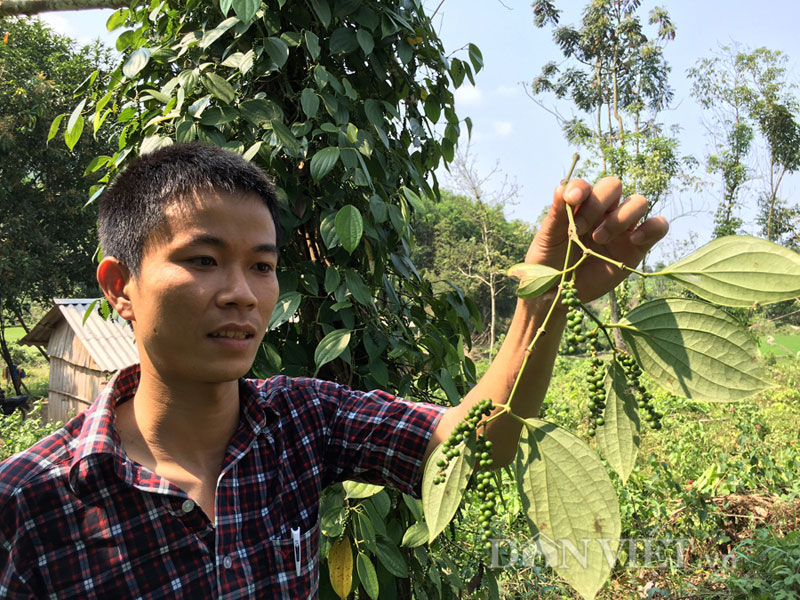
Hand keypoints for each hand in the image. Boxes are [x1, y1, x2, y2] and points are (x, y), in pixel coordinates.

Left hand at [524, 177, 668, 301]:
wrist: (558, 293)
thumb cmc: (549, 262)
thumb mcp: (547, 238)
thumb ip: (557, 214)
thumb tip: (562, 188)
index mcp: (579, 205)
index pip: (586, 185)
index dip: (581, 188)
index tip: (571, 200)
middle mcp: (603, 212)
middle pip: (613, 186)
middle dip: (598, 203)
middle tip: (580, 229)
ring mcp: (622, 229)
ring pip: (638, 202)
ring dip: (621, 217)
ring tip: (598, 239)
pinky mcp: (637, 247)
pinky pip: (658, 227)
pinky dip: (651, 227)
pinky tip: (633, 240)